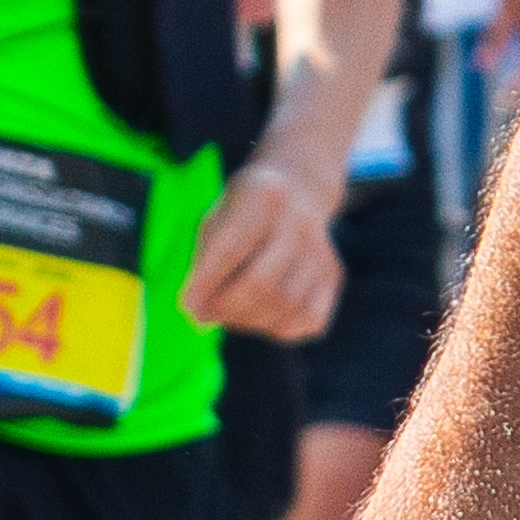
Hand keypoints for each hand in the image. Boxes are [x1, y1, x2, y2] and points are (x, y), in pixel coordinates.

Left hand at [184, 156, 343, 342]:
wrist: (298, 191)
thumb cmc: (243, 212)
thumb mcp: (216, 219)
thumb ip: (205, 263)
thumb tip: (198, 315)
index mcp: (265, 197)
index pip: (232, 249)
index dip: (206, 284)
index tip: (186, 306)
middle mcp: (300, 222)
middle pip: (262, 282)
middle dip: (227, 308)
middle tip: (206, 314)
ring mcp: (322, 250)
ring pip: (286, 305)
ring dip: (249, 321)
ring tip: (229, 314)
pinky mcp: (333, 275)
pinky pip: (310, 319)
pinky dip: (279, 328)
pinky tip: (260, 317)